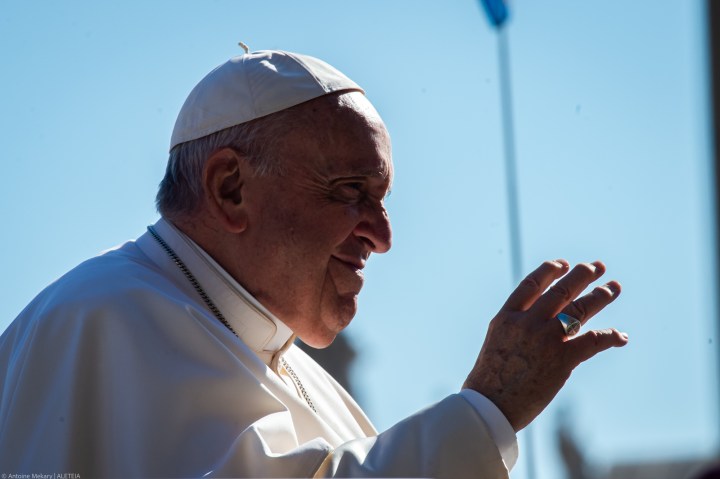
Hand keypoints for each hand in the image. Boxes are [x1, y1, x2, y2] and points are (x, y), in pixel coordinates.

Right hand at [463, 260, 627, 431]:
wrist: (489, 406)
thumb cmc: (489, 380)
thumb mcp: (496, 341)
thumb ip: (515, 326)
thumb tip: (534, 318)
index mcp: (507, 316)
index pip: (532, 283)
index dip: (550, 270)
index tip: (564, 264)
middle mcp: (527, 322)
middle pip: (561, 290)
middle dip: (582, 275)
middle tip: (597, 267)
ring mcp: (545, 339)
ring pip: (580, 309)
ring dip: (600, 296)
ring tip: (613, 288)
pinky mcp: (562, 359)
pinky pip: (593, 341)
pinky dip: (610, 337)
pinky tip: (621, 336)